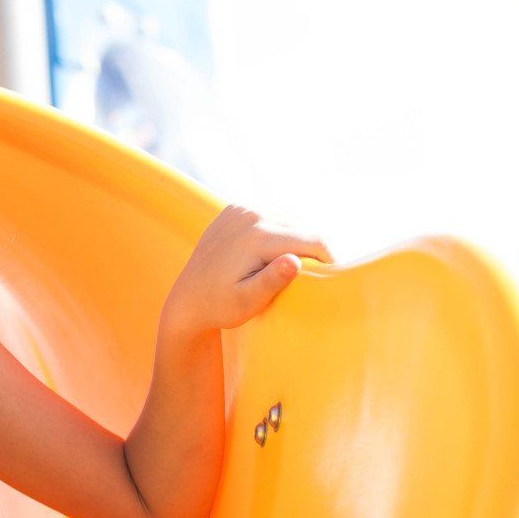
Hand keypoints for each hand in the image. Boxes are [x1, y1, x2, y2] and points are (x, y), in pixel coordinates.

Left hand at [162, 204, 334, 334]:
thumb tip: (296, 260)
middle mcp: (249, 215)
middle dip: (307, 251)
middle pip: (300, 229)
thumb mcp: (247, 302)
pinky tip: (262, 255)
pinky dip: (272, 233)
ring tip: (281, 268)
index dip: (328, 259)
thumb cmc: (219, 308)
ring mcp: (239, 209)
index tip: (331, 278)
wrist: (186, 300)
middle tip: (303, 279)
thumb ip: (272, 281)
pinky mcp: (233, 210)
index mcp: (256, 237)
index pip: (312, 240)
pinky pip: (266, 218)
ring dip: (290, 241)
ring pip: (285, 222)